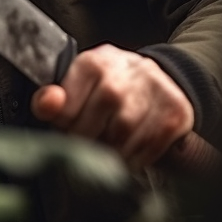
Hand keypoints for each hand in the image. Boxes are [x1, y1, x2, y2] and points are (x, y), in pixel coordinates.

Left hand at [31, 44, 193, 167]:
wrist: (152, 79)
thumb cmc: (106, 85)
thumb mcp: (76, 85)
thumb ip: (53, 99)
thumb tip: (46, 104)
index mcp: (94, 63)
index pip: (66, 109)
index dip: (63, 129)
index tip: (67, 130)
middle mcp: (124, 72)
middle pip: (94, 127)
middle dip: (86, 144)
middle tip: (86, 147)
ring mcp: (153, 91)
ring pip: (121, 141)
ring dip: (110, 155)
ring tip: (107, 151)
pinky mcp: (175, 111)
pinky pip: (149, 149)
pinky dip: (136, 159)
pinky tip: (130, 151)